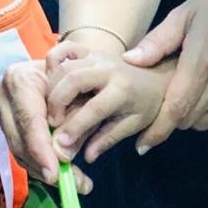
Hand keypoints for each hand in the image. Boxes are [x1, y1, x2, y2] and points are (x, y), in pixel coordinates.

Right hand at [0, 54, 93, 193]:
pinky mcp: (6, 126)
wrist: (63, 68)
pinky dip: (42, 167)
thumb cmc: (77, 80)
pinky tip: (63, 176)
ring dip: (46, 171)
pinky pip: (21, 152)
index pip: (29, 120)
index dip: (41, 149)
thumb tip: (64, 157)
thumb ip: (75, 124)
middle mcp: (4, 95)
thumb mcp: (83, 97)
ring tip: (77, 184)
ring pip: (19, 151)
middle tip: (73, 185)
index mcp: (20, 79)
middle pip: (20, 140)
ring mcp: (1, 112)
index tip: (55, 174)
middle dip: (45, 166)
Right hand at [45, 42, 176, 162]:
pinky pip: (64, 50)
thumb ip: (108, 139)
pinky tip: (51, 82)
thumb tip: (87, 157)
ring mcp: (97, 56)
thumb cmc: (146, 104)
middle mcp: (108, 69)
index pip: (94, 108)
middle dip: (56, 102)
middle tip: (52, 122)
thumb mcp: (133, 124)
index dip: (75, 126)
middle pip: (73, 80)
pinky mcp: (89, 50)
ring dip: (52, 88)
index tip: (61, 142)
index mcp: (123, 90)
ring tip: (50, 109)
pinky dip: (52, 62)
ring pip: (65, 66)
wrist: (157, 76)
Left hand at [123, 0, 207, 147]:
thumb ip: (157, 41)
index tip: (142, 144)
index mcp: (201, 63)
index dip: (157, 130)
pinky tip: (205, 93)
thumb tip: (129, 61)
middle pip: (188, 120)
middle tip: (157, 114)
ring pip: (206, 121)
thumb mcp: (185, 13)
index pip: (176, 109)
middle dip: (169, 122)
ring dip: (189, 118)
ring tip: (181, 102)